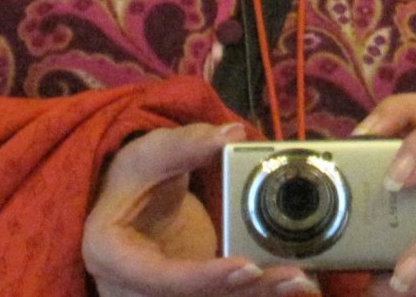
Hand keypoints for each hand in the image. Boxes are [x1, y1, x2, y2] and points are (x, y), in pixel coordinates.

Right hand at [82, 121, 318, 296]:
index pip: (161, 279)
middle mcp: (132, 291)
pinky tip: (293, 286)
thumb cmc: (131, 178)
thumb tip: (232, 133)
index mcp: (112, 255)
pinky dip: (256, 294)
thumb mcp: (149, 153)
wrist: (127, 205)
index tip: (248, 266)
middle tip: (294, 277)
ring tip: (303, 282)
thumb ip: (187, 144)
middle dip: (246, 292)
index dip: (204, 278)